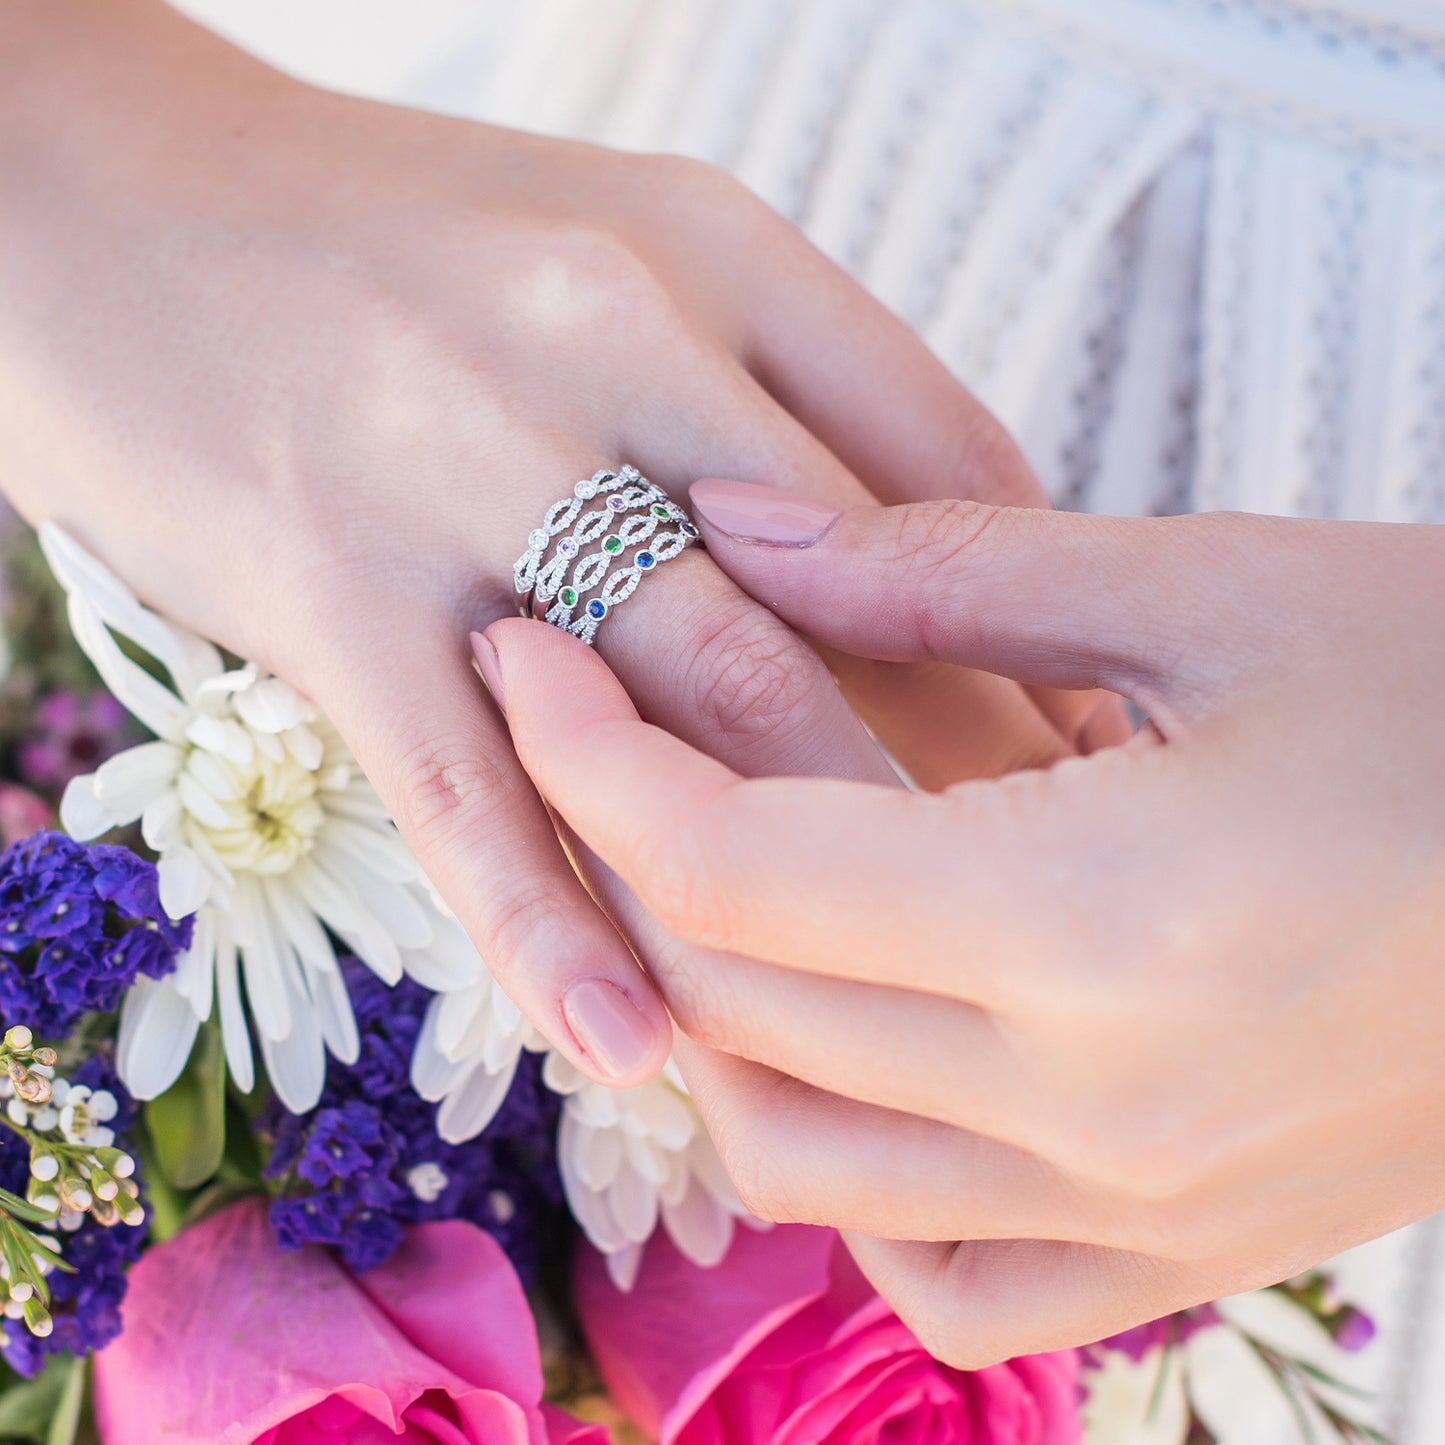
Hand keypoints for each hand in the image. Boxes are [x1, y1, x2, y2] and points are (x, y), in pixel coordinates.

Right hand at [0, 3, 1121, 1085]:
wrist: (119, 200)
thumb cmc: (401, 243)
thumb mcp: (627, 246)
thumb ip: (780, 385)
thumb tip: (930, 568)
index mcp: (710, 251)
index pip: (943, 466)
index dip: (1035, 629)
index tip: (1078, 746)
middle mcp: (607, 345)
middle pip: (849, 608)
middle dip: (966, 771)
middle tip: (1038, 893)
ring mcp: (465, 470)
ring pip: (689, 709)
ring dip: (807, 867)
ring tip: (891, 989)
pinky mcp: (331, 588)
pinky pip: (468, 792)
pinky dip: (556, 929)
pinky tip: (638, 1042)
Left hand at [479, 484, 1444, 1363]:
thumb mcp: (1212, 591)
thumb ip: (939, 570)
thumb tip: (734, 521)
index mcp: (1095, 925)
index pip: (725, 866)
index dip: (584, 753)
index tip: (524, 653)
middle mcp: (1095, 1109)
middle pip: (730, 1005)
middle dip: (611, 859)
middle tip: (585, 732)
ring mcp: (1140, 1207)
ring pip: (795, 1155)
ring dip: (703, 1015)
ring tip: (693, 878)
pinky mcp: (1187, 1244)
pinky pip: (940, 1264)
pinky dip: (842, 1165)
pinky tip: (849, 1048)